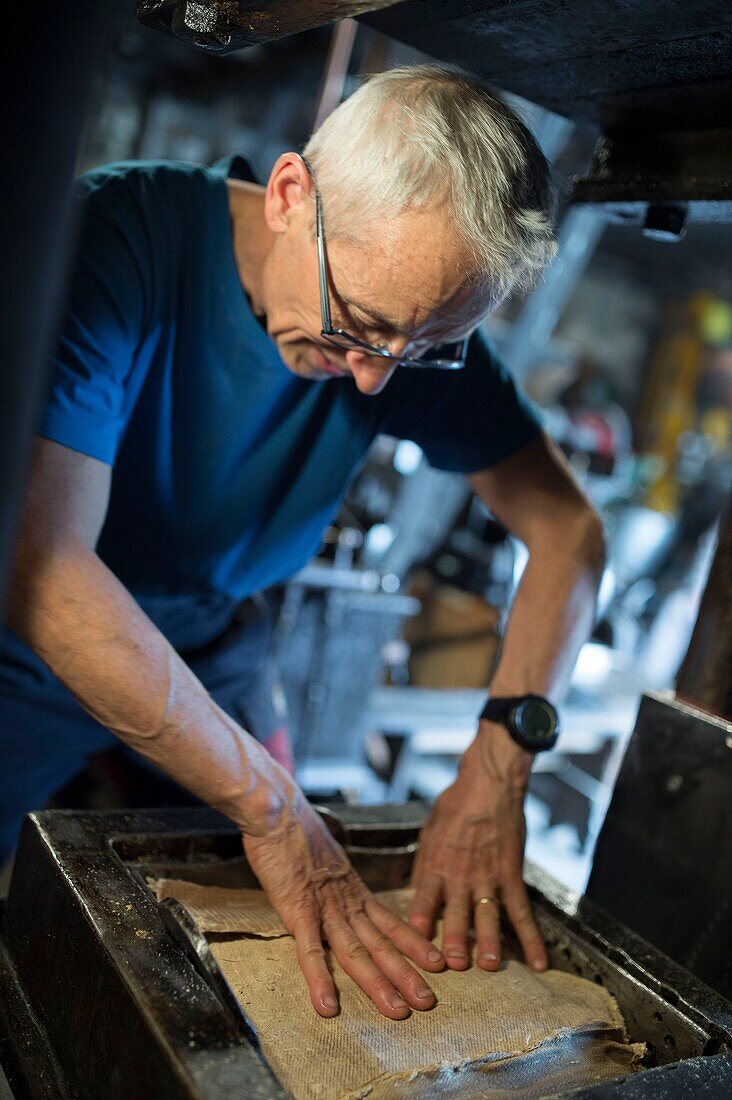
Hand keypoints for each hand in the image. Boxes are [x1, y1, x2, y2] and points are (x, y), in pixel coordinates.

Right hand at [243, 779, 444, 1018]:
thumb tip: (337, 890)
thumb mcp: (327, 859)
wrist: (278, 810)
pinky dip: (320, 979)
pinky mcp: (297, 910)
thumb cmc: (295, 832)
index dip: (414, 944)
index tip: (437, 963)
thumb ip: (334, 882)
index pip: (390, 922)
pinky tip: (327, 1005)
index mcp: (353, 890)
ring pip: (355, 952)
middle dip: (406, 974)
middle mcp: (345, 902)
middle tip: (429, 1001)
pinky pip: (310, 950)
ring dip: (378, 983)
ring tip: (398, 1010)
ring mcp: (323, 907)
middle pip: (380, 944)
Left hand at [407, 722, 547, 972]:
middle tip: (455, 965)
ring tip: (490, 966)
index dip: (419, 921)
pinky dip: (532, 938)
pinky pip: (522, 911)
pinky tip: (540, 963)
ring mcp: (488, 878)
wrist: (489, 784)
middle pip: (457, 913)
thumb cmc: (454, 806)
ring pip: (489, 916)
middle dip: (455, 940)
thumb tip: (416, 893)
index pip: (423, 898)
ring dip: (490, 942)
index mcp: (435, 865)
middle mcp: (460, 876)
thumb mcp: (429, 832)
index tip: (414, 942)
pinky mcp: (511, 876)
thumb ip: (424, 865)